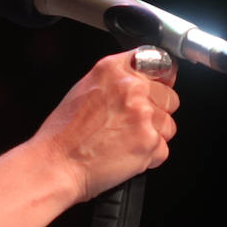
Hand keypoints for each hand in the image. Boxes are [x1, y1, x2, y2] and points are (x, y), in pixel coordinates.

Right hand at [31, 51, 178, 202]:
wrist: (56, 164)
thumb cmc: (63, 134)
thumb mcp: (84, 89)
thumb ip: (116, 81)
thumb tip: (141, 84)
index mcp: (113, 70)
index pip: (159, 63)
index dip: (161, 79)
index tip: (160, 86)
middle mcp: (132, 88)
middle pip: (170, 96)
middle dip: (158, 112)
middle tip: (132, 124)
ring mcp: (143, 115)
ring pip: (169, 125)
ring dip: (153, 136)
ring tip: (125, 142)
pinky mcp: (149, 142)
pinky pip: (163, 150)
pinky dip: (148, 157)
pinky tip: (125, 155)